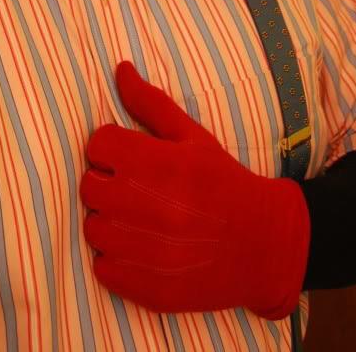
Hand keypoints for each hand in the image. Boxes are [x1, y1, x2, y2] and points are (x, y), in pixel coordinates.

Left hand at [80, 61, 309, 317]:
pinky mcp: (147, 288)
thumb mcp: (192, 136)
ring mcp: (145, 250)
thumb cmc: (224, 182)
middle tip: (132, 188)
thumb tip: (120, 68)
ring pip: (93, 228)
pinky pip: (103, 268)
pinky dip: (116, 260)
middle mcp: (146, 206)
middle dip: (106, 183)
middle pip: (89, 186)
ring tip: (137, 220)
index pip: (97, 144)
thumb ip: (150, 103)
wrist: (266, 244)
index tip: (127, 157)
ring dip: (109, 223)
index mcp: (156, 163)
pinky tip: (141, 249)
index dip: (110, 148)